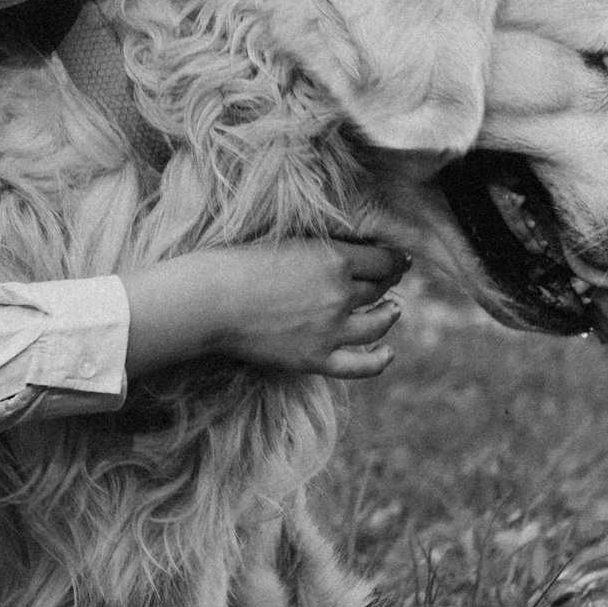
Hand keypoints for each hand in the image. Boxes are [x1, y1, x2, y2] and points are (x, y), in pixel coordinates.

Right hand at [124, 239, 412, 380]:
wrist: (209, 301)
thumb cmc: (237, 263)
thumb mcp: (289, 242)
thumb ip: (323, 249)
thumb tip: (352, 253)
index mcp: (334, 258)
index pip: (383, 259)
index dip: (394, 260)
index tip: (397, 260)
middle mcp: (340, 293)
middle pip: (380, 287)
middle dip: (387, 282)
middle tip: (387, 280)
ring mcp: (331, 329)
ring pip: (378, 322)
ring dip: (389, 313)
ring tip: (392, 309)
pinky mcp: (316, 357)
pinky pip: (360, 364)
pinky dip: (379, 359)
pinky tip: (387, 352)